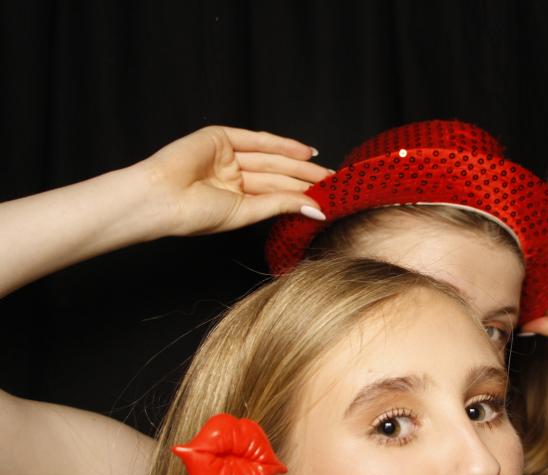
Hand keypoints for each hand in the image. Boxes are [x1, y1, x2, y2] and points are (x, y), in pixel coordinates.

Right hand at [139, 126, 329, 237]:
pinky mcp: (220, 137)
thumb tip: (316, 208)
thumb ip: (279, 204)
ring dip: (300, 164)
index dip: (303, 195)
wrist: (161, 199)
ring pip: (272, 158)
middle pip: (279, 174)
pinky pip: (258, 140)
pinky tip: (306, 152)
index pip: (276, 193)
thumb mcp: (246, 212)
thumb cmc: (194, 215)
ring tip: (327, 171)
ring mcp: (227, 155)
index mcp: (236, 197)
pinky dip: (282, 144)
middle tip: (337, 183)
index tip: (330, 199)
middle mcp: (233, 175)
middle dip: (308, 178)